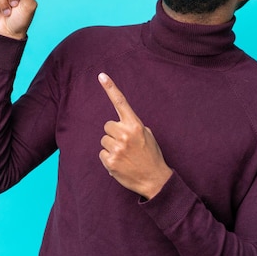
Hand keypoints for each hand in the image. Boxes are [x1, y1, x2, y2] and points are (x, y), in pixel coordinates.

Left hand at [98, 73, 172, 199]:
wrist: (155, 180)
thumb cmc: (152, 155)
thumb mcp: (148, 135)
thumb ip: (133, 126)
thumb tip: (120, 124)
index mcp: (135, 125)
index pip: (121, 102)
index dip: (110, 88)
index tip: (101, 75)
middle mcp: (125, 134)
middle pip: (107, 125)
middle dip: (114, 133)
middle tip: (125, 144)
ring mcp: (116, 149)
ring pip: (104, 140)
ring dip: (111, 146)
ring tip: (124, 154)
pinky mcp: (110, 161)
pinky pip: (102, 154)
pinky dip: (109, 158)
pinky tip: (120, 163)